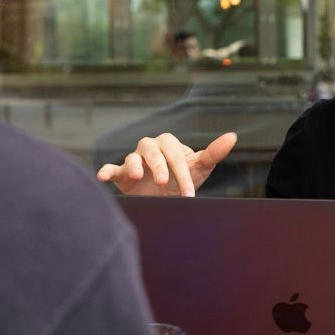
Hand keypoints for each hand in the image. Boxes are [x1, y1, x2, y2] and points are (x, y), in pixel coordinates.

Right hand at [97, 132, 236, 196]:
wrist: (164, 198)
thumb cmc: (183, 180)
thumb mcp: (200, 168)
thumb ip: (214, 153)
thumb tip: (233, 136)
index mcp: (168, 144)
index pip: (175, 155)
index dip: (183, 173)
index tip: (190, 193)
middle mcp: (149, 148)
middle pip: (151, 151)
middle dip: (158, 166)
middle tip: (164, 182)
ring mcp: (134, 160)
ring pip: (132, 158)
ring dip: (134, 166)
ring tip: (138, 176)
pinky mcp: (121, 173)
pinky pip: (112, 169)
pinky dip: (106, 171)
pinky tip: (102, 176)